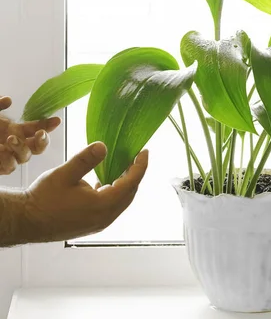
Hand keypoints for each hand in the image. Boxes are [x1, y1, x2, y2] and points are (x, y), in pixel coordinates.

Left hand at [0, 96, 60, 174]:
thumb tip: (9, 101)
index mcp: (14, 130)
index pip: (36, 129)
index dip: (47, 125)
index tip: (57, 120)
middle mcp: (12, 144)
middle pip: (36, 148)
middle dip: (41, 141)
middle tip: (38, 135)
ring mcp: (4, 156)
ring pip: (22, 158)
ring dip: (20, 149)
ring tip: (10, 140)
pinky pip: (6, 167)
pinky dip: (5, 159)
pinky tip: (1, 150)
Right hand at [23, 142, 147, 241]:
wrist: (27, 221)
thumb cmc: (44, 199)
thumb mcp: (65, 174)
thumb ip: (86, 160)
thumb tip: (104, 146)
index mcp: (103, 205)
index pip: (131, 183)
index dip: (140, 166)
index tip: (144, 151)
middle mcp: (105, 217)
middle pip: (129, 193)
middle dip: (135, 173)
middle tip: (135, 155)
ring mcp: (98, 223)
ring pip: (121, 201)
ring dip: (125, 183)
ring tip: (124, 165)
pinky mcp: (91, 224)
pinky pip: (111, 206)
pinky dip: (114, 191)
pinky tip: (106, 181)